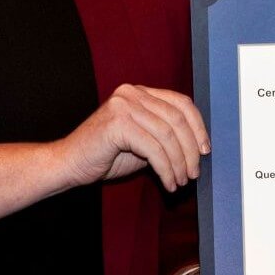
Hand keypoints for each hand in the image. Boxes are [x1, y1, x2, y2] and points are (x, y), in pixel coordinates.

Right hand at [60, 84, 209, 191]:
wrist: (69, 165)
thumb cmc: (106, 155)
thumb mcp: (143, 141)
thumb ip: (165, 136)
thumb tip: (199, 147)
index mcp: (139, 92)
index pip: (181, 103)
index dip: (198, 127)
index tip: (205, 151)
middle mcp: (132, 93)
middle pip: (177, 119)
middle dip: (191, 150)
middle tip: (194, 173)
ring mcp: (124, 105)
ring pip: (168, 135)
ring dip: (179, 163)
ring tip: (181, 182)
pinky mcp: (118, 123)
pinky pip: (154, 149)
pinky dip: (166, 169)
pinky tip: (168, 182)